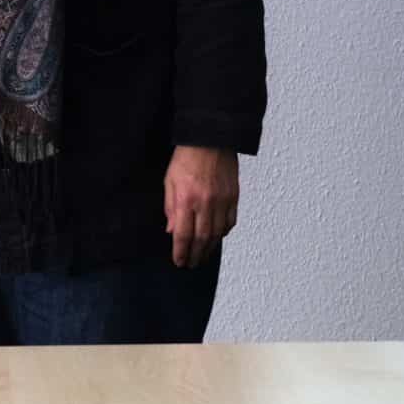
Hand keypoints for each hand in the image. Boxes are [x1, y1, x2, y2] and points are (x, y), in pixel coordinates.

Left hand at [164, 145, 239, 267]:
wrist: (210, 139)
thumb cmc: (186, 157)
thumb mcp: (169, 181)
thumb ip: (170, 208)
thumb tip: (172, 231)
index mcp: (186, 199)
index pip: (183, 234)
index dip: (181, 252)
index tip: (179, 262)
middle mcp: (205, 202)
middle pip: (201, 239)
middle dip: (195, 255)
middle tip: (191, 264)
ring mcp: (222, 200)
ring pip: (217, 233)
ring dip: (209, 248)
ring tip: (202, 256)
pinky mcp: (234, 196)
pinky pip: (230, 222)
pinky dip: (224, 233)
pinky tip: (217, 237)